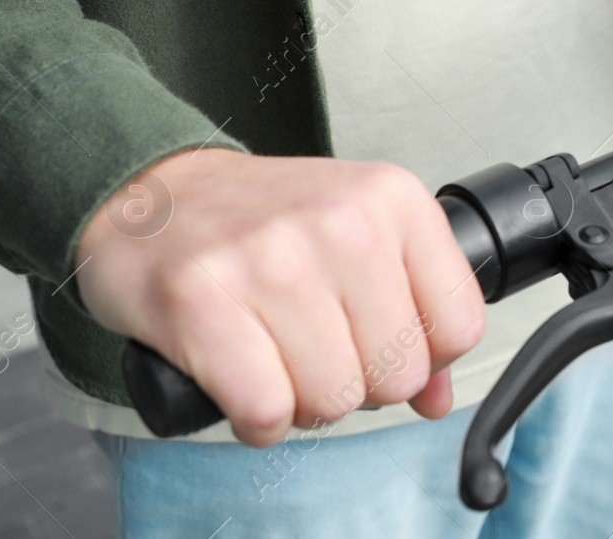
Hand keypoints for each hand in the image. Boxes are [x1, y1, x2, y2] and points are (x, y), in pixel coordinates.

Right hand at [76, 148, 484, 445]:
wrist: (153, 192)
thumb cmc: (261, 221)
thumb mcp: (358, 236)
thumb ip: (411, 311)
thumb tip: (438, 398)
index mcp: (394, 200)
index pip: (459, 326)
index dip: (423, 357)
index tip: (381, 342)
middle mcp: (342, 223)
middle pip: (397, 375)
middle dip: (359, 384)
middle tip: (315, 349)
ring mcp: (273, 261)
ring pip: (335, 400)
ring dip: (303, 403)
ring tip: (276, 360)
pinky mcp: (204, 304)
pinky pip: (267, 410)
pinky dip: (257, 420)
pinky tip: (243, 383)